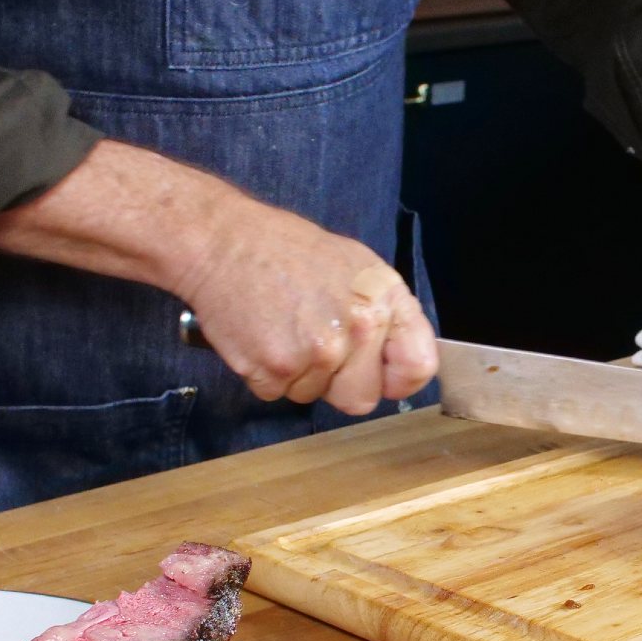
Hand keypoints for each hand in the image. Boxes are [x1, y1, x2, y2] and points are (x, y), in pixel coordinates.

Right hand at [177, 194, 437, 414]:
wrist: (222, 242)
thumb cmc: (287, 251)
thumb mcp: (356, 265)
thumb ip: (387, 313)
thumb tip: (405, 364)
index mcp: (384, 299)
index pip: (418, 367)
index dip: (397, 377)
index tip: (380, 372)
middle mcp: (357, 329)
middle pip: (362, 398)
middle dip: (339, 382)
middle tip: (314, 341)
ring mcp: (316, 353)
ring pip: (315, 397)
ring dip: (298, 373)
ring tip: (283, 327)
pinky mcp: (274, 370)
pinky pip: (278, 394)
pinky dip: (267, 373)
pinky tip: (262, 335)